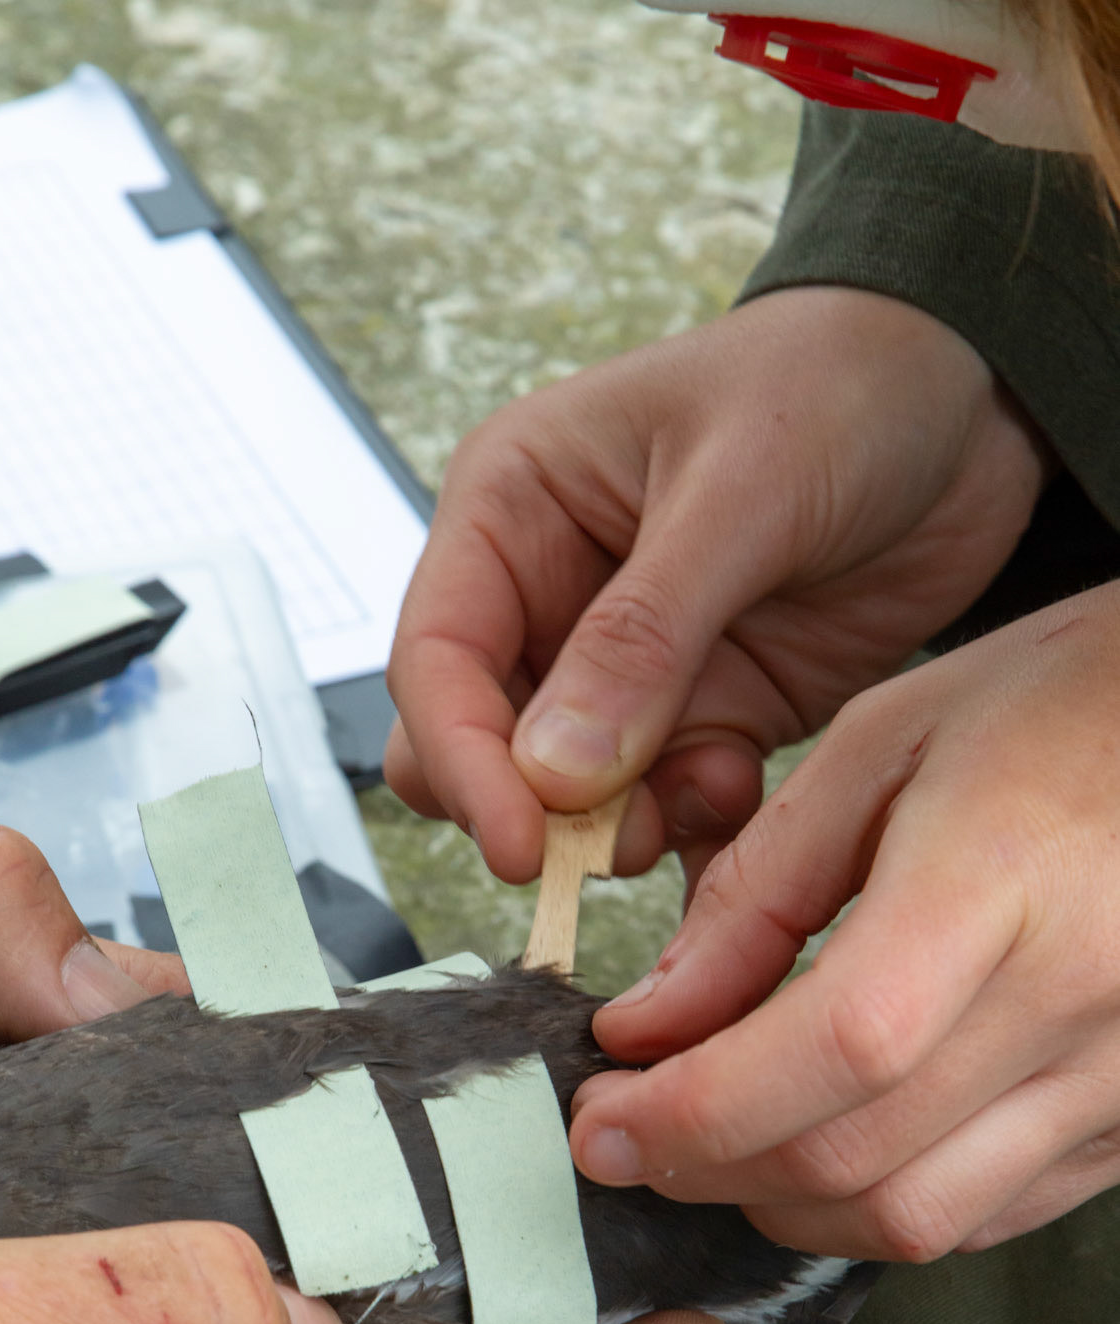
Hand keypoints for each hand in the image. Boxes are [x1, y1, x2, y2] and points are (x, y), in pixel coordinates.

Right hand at [386, 286, 1047, 885]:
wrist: (977, 400)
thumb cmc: (845, 385)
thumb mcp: (741, 494)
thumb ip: (642, 638)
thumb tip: (550, 772)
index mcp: (515, 509)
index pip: (437, 659)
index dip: (463, 762)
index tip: (522, 846)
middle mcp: (550, 596)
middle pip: (477, 747)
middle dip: (535, 809)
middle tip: (616, 835)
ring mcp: (626, 669)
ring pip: (567, 799)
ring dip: (626, 823)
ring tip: (714, 787)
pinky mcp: (705, 716)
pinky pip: (661, 809)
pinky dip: (693, 828)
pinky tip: (742, 797)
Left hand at [574, 581, 1119, 1259]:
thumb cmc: (1062, 706)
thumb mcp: (883, 748)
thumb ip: (753, 898)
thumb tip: (646, 1029)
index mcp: (1006, 882)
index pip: (836, 1052)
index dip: (696, 1114)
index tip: (600, 1122)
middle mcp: (1084, 999)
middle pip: (860, 1158)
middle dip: (707, 1169)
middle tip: (628, 1133)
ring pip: (919, 1218)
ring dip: (785, 1206)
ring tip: (716, 1144)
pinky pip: (988, 1214)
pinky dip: (880, 1202)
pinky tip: (824, 1147)